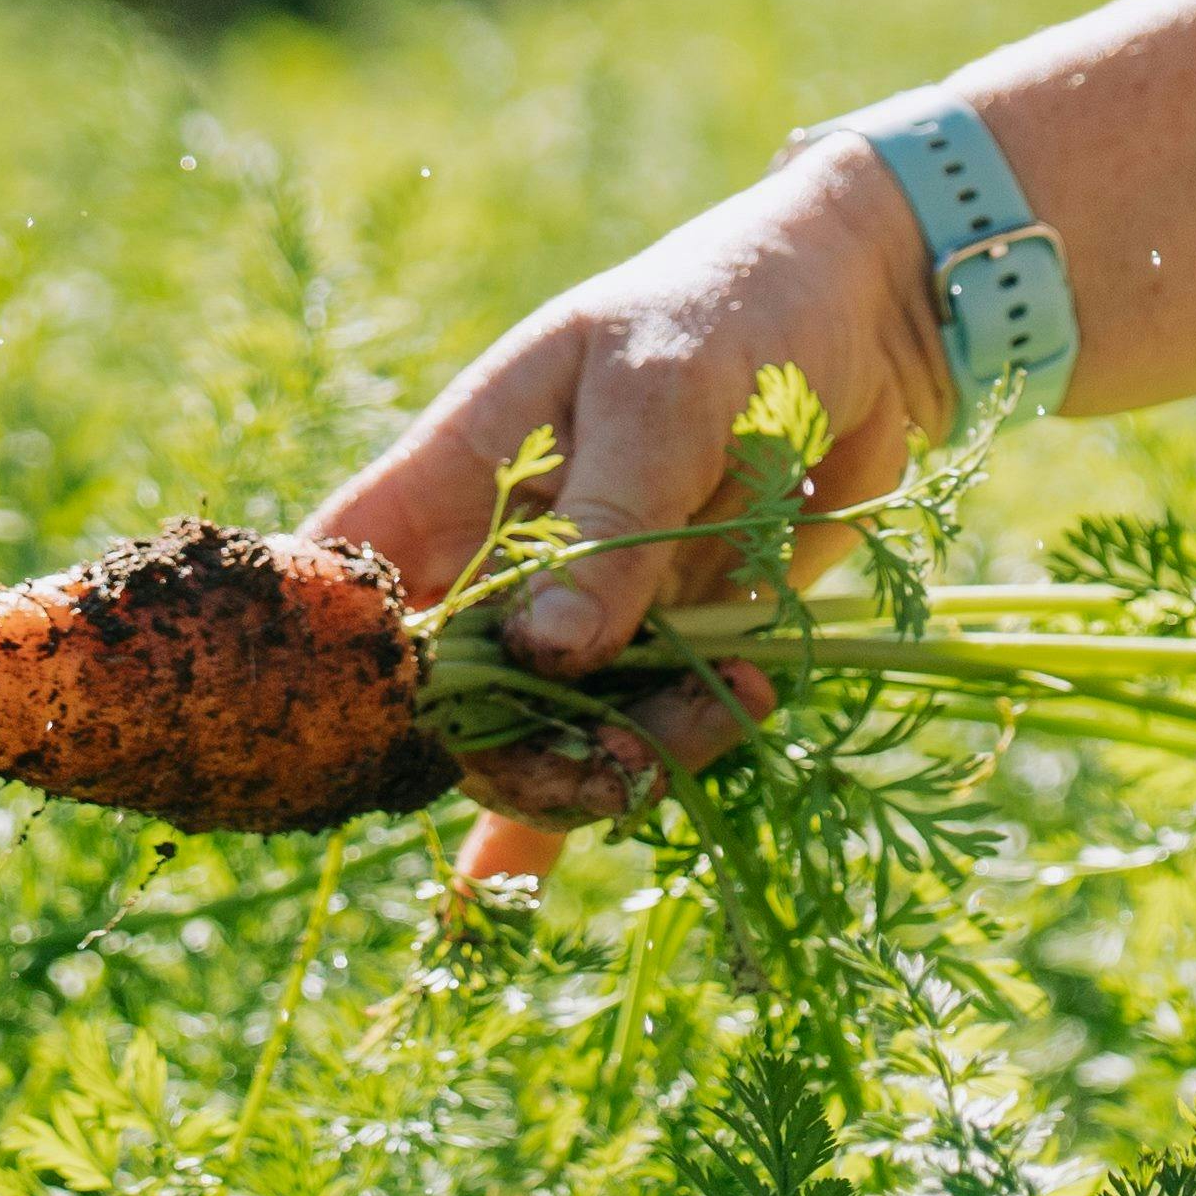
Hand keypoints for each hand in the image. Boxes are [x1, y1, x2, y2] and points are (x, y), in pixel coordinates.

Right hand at [304, 140, 957, 884]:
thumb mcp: (667, 386)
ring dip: (615, 763)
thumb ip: (608, 520)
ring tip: (731, 708)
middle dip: (511, 749)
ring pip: (539, 739)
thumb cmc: (738, 304)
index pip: (342, 579)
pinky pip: (608, 745)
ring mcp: (582, 615)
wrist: (871, 315)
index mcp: (458, 473)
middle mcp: (500, 557)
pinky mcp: (665, 651)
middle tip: (626, 749)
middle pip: (440, 700)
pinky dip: (580, 805)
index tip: (367, 727)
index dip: (324, 662)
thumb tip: (544, 657)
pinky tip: (501, 891)